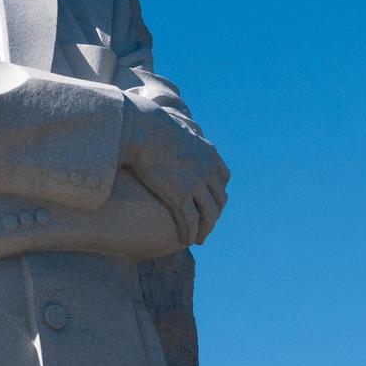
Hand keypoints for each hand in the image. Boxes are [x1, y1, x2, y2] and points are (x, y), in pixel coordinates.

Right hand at [120, 97, 229, 245]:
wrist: (142, 130)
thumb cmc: (151, 126)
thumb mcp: (176, 127)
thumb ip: (183, 132)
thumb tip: (177, 126)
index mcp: (208, 154)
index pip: (223, 178)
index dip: (218, 192)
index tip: (211, 202)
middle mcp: (207, 170)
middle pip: (219, 200)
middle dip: (214, 215)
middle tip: (206, 226)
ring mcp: (195, 184)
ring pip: (208, 214)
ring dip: (205, 229)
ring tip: (199, 239)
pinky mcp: (180, 195)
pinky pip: (190, 220)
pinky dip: (191, 232)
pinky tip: (186, 239)